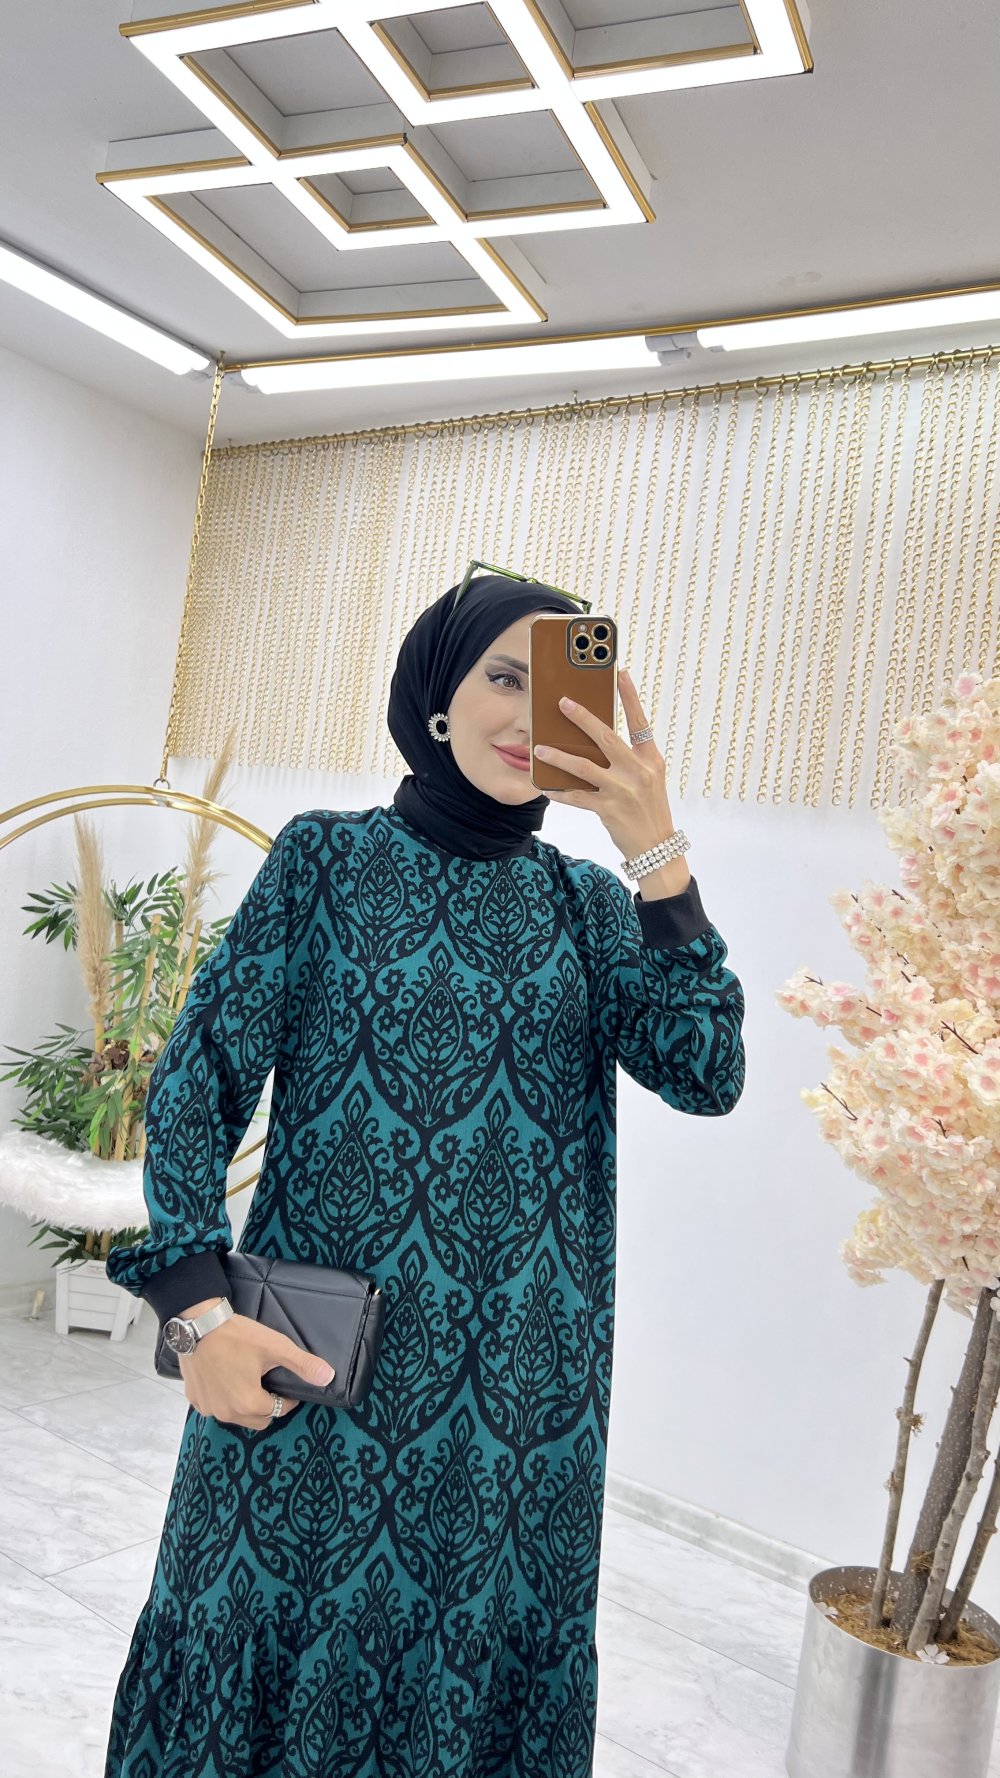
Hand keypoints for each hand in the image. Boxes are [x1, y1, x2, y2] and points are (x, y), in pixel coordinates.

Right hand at [178, 1314, 335, 1429]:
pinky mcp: (194, 1399)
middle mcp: (227, 1413)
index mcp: (249, 1404)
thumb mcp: (275, 1347)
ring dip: (245, 1406)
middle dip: (268, 1406)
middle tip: (268, 1383)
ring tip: (248, 1381)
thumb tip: (328, 1377)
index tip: (285, 1384)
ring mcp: (209, 1408)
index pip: (279, 1410)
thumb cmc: (238, 1336)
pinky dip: (224, 1400)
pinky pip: (216, 1407)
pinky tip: (226, 1380)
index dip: (287, 1398)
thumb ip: (303, 1365)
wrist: (198, 1324)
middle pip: (258, 1419)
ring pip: (236, 1416)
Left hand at [533, 666, 675, 858]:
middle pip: (606, 738)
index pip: (640, 722)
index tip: (620, 673)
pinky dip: (560, 791)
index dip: (630, 696)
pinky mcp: (608, 810)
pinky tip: (546, 786)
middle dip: (582, 718)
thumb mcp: (649, 778)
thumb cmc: (650, 808)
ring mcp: (622, 790)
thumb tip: (599, 737)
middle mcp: (637, 771)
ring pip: (583, 767)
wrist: (657, 846)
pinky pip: (577, 797)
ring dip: (558, 756)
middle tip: (563, 702)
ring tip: (538, 749)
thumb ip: (630, 758)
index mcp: (650, 759)